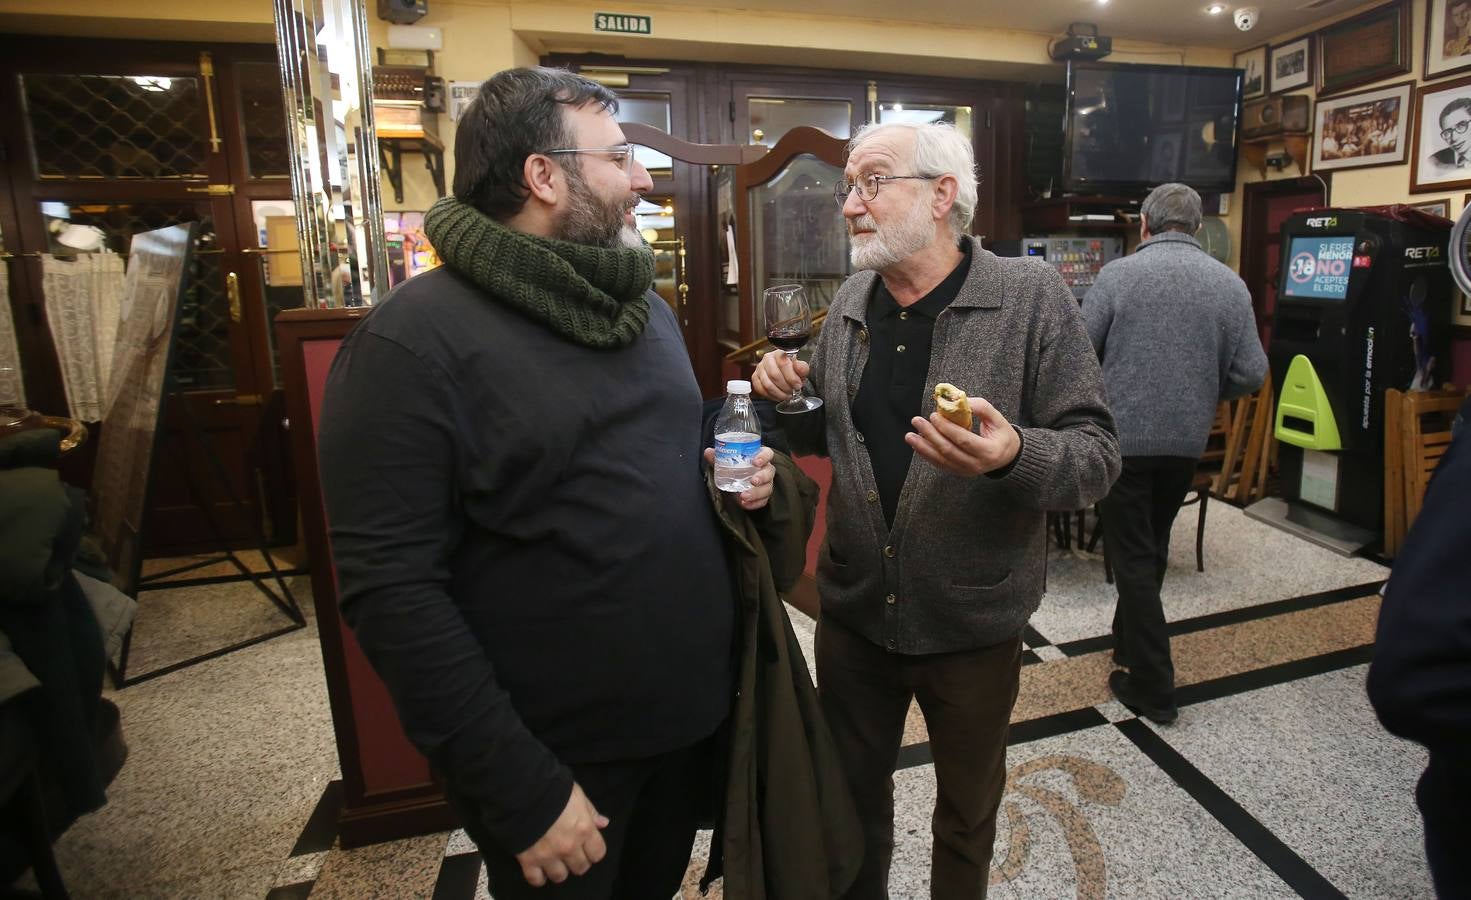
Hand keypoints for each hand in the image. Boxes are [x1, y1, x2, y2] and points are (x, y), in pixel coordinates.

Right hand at [515, 783, 608, 886]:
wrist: (523, 791)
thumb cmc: (553, 788)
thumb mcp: (577, 794)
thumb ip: (591, 811)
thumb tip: (603, 824)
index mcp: (584, 829)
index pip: (598, 853)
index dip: (593, 851)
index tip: (587, 847)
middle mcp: (569, 847)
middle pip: (580, 867)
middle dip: (577, 861)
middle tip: (570, 853)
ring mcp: (549, 855)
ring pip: (560, 876)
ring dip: (559, 870)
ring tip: (554, 861)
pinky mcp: (529, 859)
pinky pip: (536, 879)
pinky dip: (538, 877)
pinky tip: (538, 870)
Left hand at [704, 446, 775, 510]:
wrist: (736, 482)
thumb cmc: (735, 467)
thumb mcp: (726, 461)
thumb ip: (718, 457)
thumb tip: (708, 452)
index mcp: (759, 457)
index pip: (767, 453)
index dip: (764, 456)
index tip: (755, 462)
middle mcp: (765, 470)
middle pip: (769, 472)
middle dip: (762, 477)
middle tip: (753, 481)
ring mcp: (766, 484)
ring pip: (767, 488)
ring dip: (756, 493)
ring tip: (744, 496)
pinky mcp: (763, 496)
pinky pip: (763, 501)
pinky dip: (754, 504)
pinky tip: (744, 504)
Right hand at [752, 350, 808, 401]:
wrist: (787, 375)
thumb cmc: (793, 371)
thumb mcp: (802, 369)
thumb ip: (802, 367)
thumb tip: (798, 366)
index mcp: (779, 353)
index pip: (782, 363)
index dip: (791, 377)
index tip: (797, 385)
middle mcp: (767, 358)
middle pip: (774, 375)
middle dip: (785, 386)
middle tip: (793, 391)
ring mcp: (760, 368)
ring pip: (767, 384)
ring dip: (779, 393)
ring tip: (787, 394)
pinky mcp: (755, 378)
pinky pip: (760, 389)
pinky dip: (771, 395)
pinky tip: (778, 395)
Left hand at [905, 396, 1020, 477]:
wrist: (1007, 457)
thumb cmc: (1002, 435)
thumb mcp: (998, 418)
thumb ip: (981, 407)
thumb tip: (959, 399)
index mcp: (989, 451)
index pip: (963, 440)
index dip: (947, 428)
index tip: (934, 415)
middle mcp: (976, 465)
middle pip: (948, 451)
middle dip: (930, 435)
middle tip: (917, 421)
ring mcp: (966, 471)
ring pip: (941, 460)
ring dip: (923, 447)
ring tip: (910, 436)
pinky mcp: (959, 472)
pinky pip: (940, 464)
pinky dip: (927, 454)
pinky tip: (917, 445)